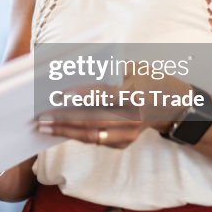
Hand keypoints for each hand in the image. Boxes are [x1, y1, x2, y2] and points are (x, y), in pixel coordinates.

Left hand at [35, 76, 186, 147]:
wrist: (171, 105)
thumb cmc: (147, 80)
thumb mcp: (132, 68)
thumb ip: (107, 71)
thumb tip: (72, 73)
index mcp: (134, 95)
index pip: (103, 96)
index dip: (80, 95)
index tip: (58, 94)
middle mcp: (132, 117)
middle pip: (91, 119)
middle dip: (63, 118)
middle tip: (40, 117)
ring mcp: (128, 133)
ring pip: (90, 135)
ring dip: (64, 131)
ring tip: (43, 127)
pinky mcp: (124, 143)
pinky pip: (95, 140)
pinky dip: (75, 135)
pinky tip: (58, 130)